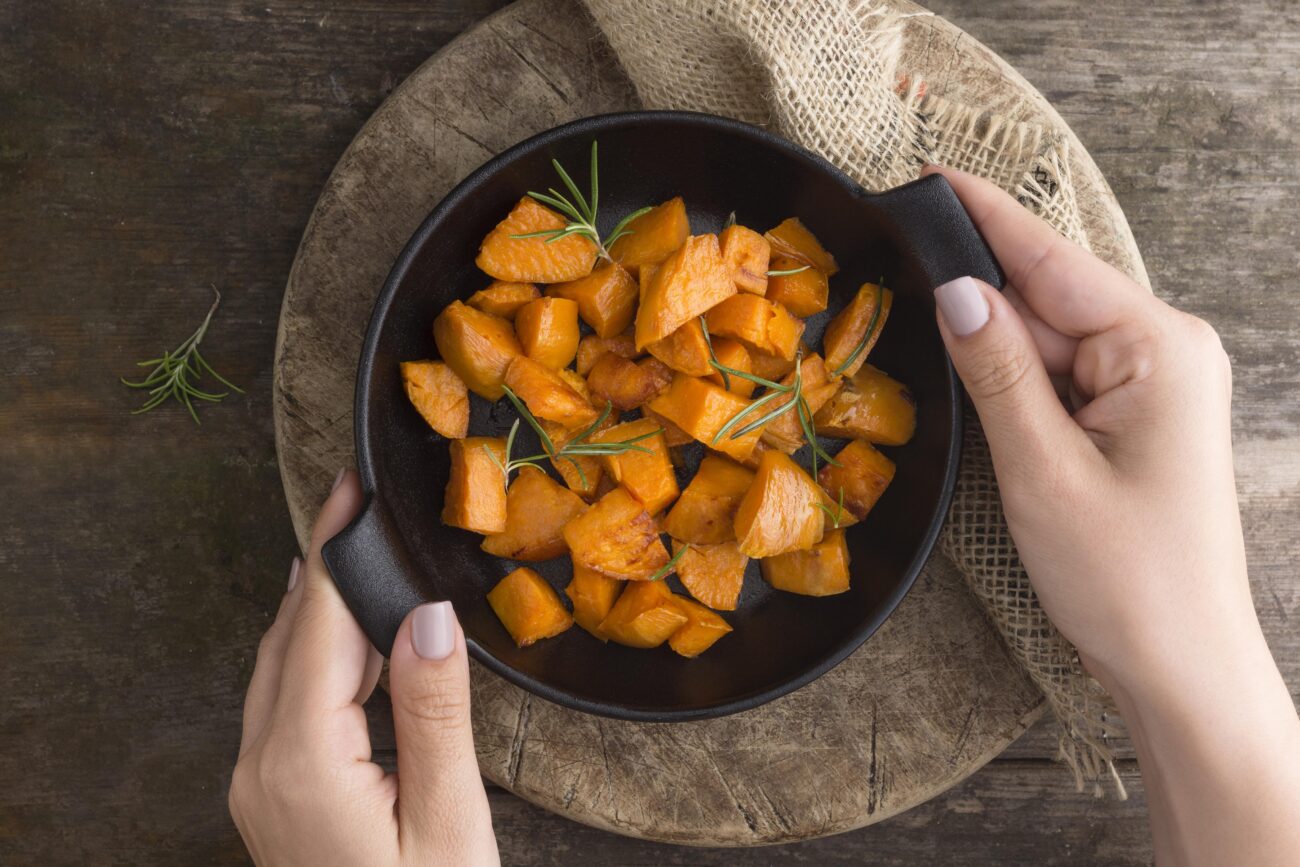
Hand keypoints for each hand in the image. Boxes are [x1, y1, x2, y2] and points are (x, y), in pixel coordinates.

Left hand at [229, 470, 499, 866]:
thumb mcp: (448, 823)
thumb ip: (434, 715)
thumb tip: (429, 616)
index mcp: (303, 763)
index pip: (320, 625)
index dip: (339, 550)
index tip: (352, 488)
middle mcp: (262, 767)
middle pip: (291, 635)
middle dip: (323, 563)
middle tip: (355, 499)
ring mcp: (259, 786)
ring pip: (281, 665)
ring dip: (319, 604)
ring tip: (357, 550)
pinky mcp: (275, 797)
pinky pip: (286, 700)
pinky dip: (318, 652)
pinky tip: (349, 636)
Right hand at [925, 165, 1299, 865]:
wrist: (1181, 665)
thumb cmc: (1125, 577)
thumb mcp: (1042, 468)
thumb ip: (997, 369)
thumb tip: (955, 288)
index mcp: (1158, 347)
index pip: (1052, 261)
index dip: (984, 217)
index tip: (929, 176)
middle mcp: (1166, 351)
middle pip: (1049, 300)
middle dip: (978, 299)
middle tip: (899, 280)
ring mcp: (1155, 385)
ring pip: (1050, 342)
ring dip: (996, 352)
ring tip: (934, 357)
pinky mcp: (1138, 418)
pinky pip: (1064, 378)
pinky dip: (1019, 384)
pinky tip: (982, 397)